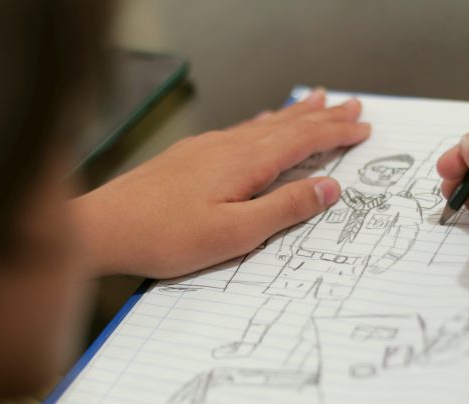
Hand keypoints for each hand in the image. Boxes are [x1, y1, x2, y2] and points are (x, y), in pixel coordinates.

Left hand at [70, 90, 370, 278]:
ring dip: (295, 114)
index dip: (336, 134)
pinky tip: (261, 123)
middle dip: (323, 116)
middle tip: (353, 105)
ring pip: (262, 124)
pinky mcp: (189, 155)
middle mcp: (227, 146)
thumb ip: (284, 209)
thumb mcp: (235, 234)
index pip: (302, 141)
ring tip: (317, 100)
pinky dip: (262, 123)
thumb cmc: (164, 237)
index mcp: (244, 163)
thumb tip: (328, 188)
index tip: (363, 128)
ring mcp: (206, 147)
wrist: (104, 227)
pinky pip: (239, 130)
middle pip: (286, 125)